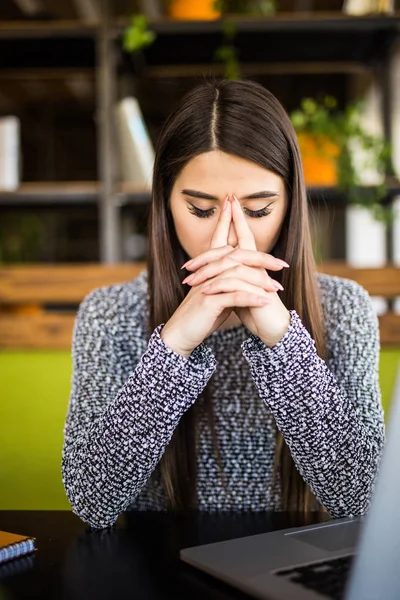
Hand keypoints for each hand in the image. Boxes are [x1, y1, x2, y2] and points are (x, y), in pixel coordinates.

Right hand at [160, 195, 271, 357]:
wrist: (180, 334)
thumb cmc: (200, 315)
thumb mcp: (216, 295)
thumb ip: (227, 282)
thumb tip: (244, 273)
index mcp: (208, 268)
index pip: (221, 240)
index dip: (230, 222)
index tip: (240, 208)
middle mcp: (206, 273)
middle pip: (236, 255)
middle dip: (261, 258)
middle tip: (281, 263)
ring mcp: (207, 286)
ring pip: (238, 276)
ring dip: (260, 282)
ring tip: (277, 289)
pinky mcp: (208, 302)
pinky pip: (234, 297)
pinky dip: (251, 298)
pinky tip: (265, 302)